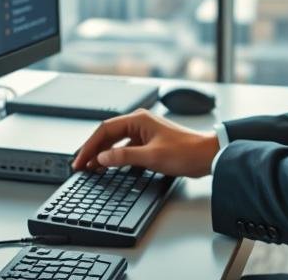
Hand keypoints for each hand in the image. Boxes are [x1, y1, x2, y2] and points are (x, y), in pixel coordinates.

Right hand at [72, 109, 219, 177]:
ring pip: (116, 141)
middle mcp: (140, 122)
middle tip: (80, 165)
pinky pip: (126, 146)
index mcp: (138, 119)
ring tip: (91, 167)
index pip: (105, 130)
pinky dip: (116, 156)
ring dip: (103, 153)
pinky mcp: (150, 141)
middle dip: (93, 150)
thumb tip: (102, 158)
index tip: (80, 160)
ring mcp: (145, 131)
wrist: (207, 155)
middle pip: (108, 134)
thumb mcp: (151, 157)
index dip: (90, 146)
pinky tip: (110, 166)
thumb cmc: (185, 152)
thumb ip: (124, 156)